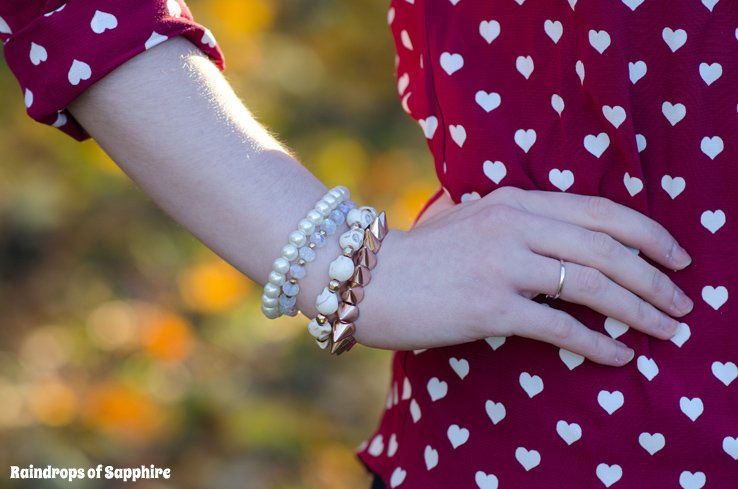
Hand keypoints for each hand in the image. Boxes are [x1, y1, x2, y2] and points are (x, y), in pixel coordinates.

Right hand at [355, 187, 692, 365]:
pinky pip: (560, 325)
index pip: (599, 211)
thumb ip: (513, 221)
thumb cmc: (417, 255)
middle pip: (607, 248)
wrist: (364, 278)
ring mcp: (502, 265)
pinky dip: (598, 342)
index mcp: (513, 201)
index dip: (647, 234)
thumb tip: (560, 241)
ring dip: (639, 310)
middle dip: (655, 277)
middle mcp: (514, 225)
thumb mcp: (468, 220)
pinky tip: (620, 356)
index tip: (676, 256)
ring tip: (666, 329)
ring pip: (592, 285)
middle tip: (682, 304)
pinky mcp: (489, 307)